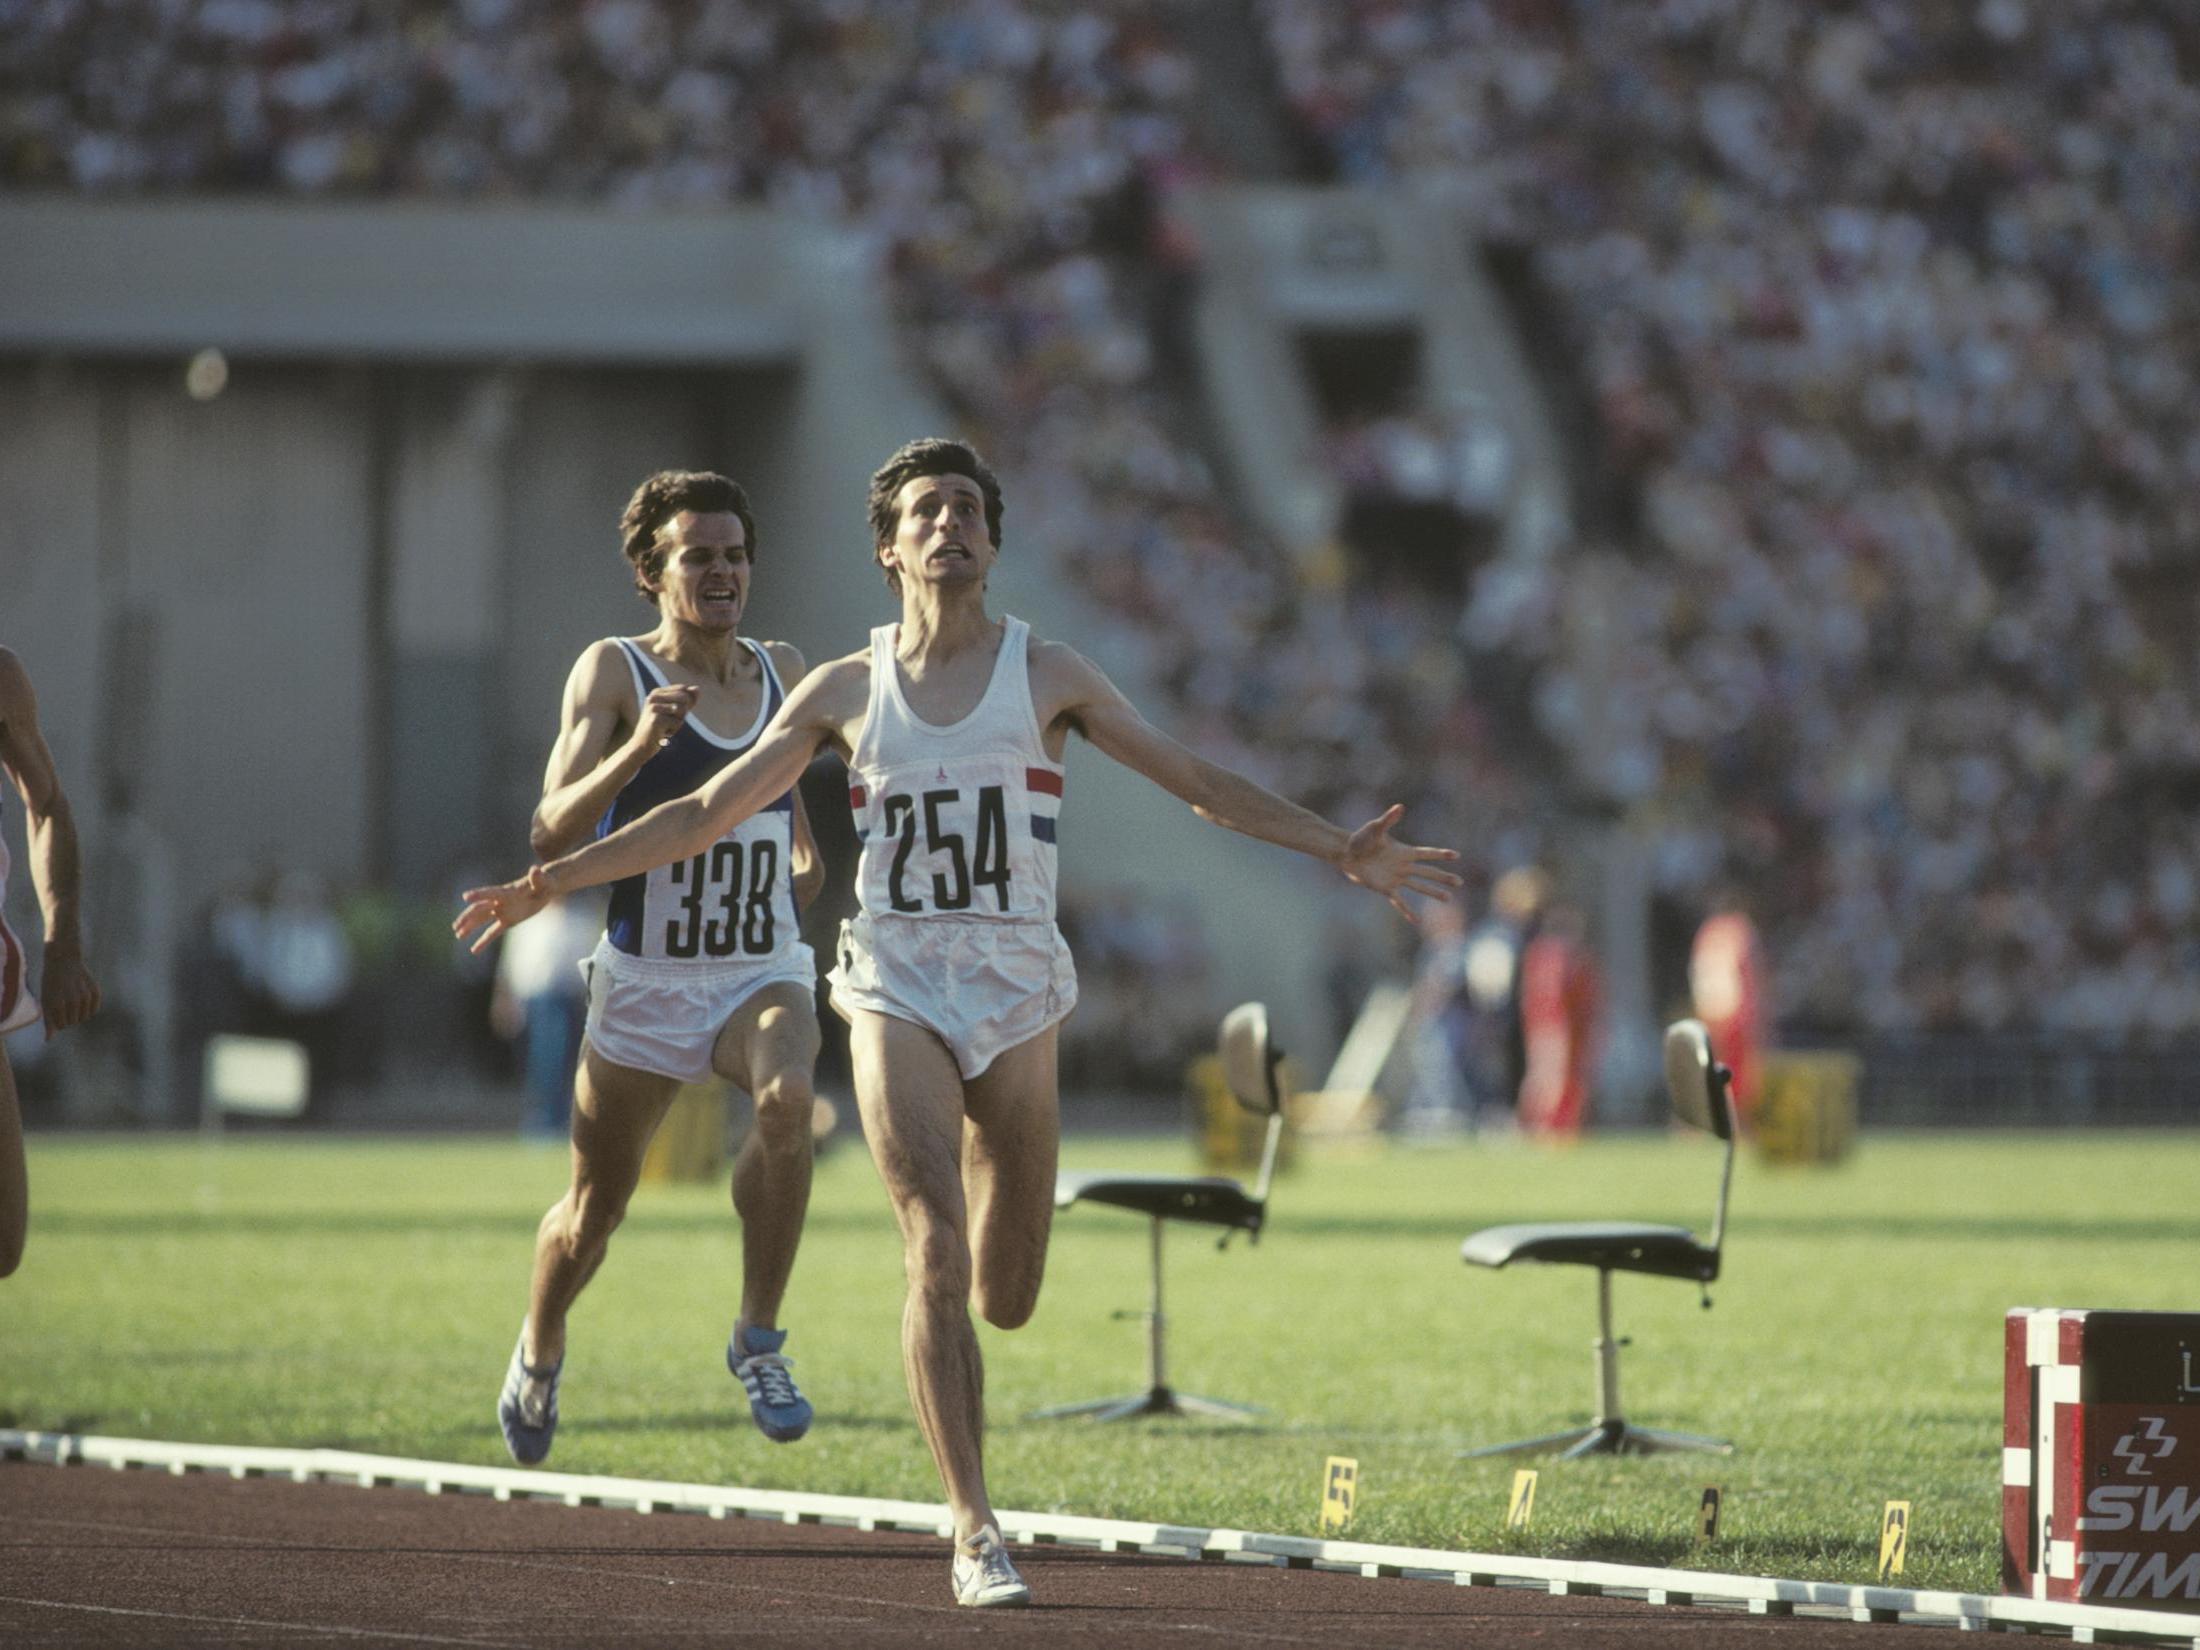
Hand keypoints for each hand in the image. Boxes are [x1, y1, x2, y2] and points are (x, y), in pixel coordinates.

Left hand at [38, 945, 99, 1034]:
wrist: (64, 960)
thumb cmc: (51, 983)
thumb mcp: (46, 1000)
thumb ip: (48, 1021)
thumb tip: (48, 1040)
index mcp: (58, 1005)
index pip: (62, 1025)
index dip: (58, 1020)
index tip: (55, 1010)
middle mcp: (73, 1001)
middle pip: (73, 1022)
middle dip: (68, 1017)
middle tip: (64, 1003)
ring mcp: (86, 997)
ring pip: (85, 1017)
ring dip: (79, 1013)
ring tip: (72, 1001)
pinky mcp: (96, 992)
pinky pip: (94, 1010)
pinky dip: (89, 1008)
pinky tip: (82, 999)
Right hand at [454, 865, 554, 953]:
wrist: (546, 887)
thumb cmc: (546, 882)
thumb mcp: (544, 881)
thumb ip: (538, 878)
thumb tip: (535, 870)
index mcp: (508, 891)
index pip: (491, 893)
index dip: (480, 894)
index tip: (465, 897)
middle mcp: (501, 901)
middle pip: (481, 909)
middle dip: (469, 917)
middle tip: (456, 926)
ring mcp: (503, 911)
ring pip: (482, 920)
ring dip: (470, 927)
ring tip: (458, 935)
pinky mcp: (508, 920)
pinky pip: (493, 932)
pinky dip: (484, 941)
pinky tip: (474, 950)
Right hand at [633, 684, 698, 751]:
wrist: (642, 745)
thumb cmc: (660, 728)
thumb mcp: (675, 711)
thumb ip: (687, 699)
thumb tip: (697, 688)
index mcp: (657, 692)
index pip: (683, 688)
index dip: (687, 701)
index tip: (674, 712)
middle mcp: (654, 697)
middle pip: (684, 698)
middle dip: (683, 712)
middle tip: (669, 721)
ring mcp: (653, 708)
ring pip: (682, 710)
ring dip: (678, 722)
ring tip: (665, 727)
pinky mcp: (656, 719)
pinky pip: (678, 722)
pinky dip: (673, 730)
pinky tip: (662, 733)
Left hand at [1339, 804, 1461, 924]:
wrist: (1347, 854)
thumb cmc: (1360, 839)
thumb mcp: (1375, 828)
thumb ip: (1388, 820)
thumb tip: (1400, 807)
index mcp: (1404, 851)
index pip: (1426, 853)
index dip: (1440, 855)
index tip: (1456, 855)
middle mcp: (1403, 866)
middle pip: (1428, 872)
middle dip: (1444, 877)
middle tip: (1460, 882)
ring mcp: (1396, 878)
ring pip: (1419, 887)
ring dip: (1433, 892)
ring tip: (1448, 898)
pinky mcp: (1386, 888)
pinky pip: (1399, 902)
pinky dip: (1407, 911)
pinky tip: (1415, 921)